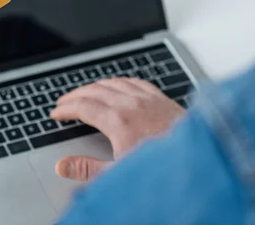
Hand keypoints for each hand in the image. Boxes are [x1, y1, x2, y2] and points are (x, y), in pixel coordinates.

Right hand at [50, 78, 184, 180]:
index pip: (83, 107)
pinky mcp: (162, 98)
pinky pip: (135, 81)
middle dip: (75, 95)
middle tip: (64, 102)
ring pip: (114, 82)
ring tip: (86, 92)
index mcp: (118, 121)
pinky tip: (119, 85)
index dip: (65, 109)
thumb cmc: (162, 168)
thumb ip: (88, 169)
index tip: (56, 113)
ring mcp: (148, 99)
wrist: (199, 160)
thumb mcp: (119, 173)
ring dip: (95, 86)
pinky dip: (120, 81)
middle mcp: (132, 104)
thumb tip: (64, 166)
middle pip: (94, 90)